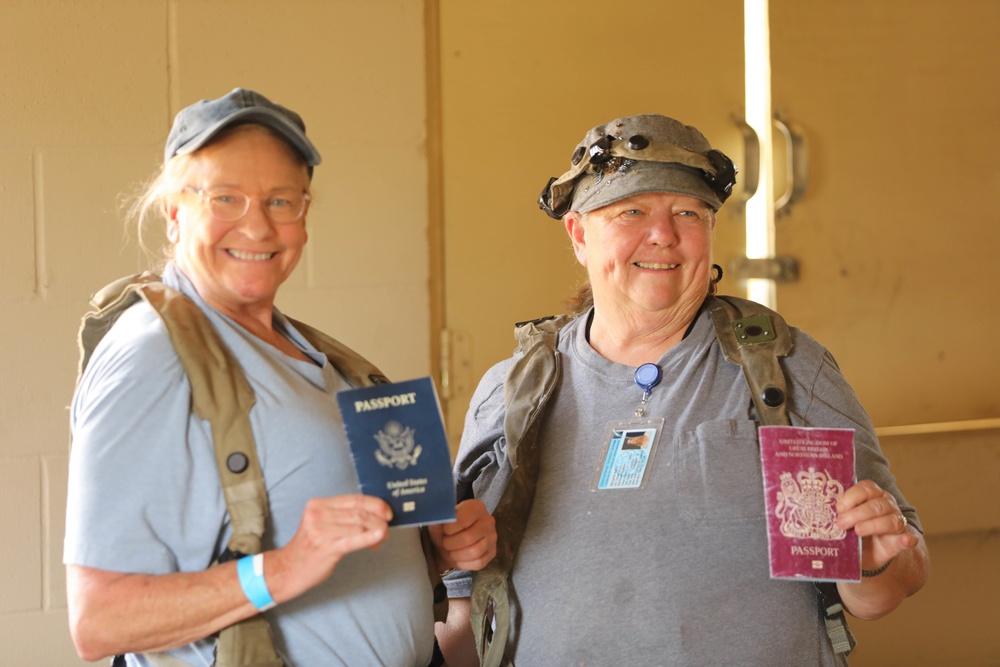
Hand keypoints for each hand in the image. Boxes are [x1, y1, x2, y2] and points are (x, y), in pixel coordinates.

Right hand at [271, 494, 392, 599]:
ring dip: (377, 531)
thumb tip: (375, 516)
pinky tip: (379, 538)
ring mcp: (320, 530)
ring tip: (381, 539)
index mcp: (318, 504)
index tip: (387, 511)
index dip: (375, 504)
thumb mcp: (321, 524)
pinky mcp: (325, 547)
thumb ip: (343, 517)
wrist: (287, 569)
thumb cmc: (309, 548)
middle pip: (359, 512)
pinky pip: (353, 539)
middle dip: (379, 520)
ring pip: (359, 524)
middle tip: (387, 528)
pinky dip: (369, 537)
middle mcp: (318, 514)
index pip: (354, 499)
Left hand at [428, 499, 496, 571]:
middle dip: (452, 544)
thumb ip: (440, 518)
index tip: (444, 531)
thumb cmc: (445, 528)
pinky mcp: (492, 552)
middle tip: (445, 543)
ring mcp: (492, 537)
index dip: (449, 529)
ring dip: (457, 555)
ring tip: (451, 551)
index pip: (463, 521)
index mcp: (476, 507)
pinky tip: (458, 559)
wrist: (450, 541)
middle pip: (469, 538)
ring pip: (475, 552)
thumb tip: (440, 518)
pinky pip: (479, 563)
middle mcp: (488, 521)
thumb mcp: (440, 521)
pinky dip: (464, 564)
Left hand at [835, 479, 916, 569]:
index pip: (866, 488)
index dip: (852, 496)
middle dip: (857, 513)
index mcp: (872, 495)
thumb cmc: (852, 530)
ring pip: (890, 520)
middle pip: (876, 505)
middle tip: (841, 523)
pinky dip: (908, 539)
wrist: (866, 553)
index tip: (839, 508)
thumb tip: (821, 511)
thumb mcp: (844, 519)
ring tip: (858, 531)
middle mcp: (887, 505)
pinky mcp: (901, 540)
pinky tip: (906, 539)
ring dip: (872, 525)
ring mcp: (897, 522)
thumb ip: (838, 513)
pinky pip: (908, 538)